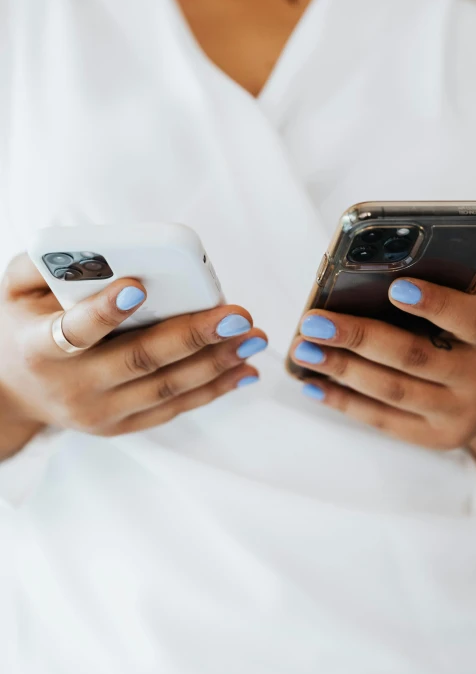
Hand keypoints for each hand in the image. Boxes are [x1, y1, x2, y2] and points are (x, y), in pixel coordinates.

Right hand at [0, 255, 266, 440]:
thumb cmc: (19, 330)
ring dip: (216, 363)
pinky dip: (212, 389)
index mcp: (41, 349)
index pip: (74, 331)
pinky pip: (174, 408)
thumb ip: (45, 263)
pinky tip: (243, 369)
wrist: (13, 395)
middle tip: (238, 315)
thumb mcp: (13, 292)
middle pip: (139, 361)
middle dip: (193, 336)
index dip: (105, 311)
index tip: (137, 285)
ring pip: (166, 388)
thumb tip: (95, 247)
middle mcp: (73, 387)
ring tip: (253, 338)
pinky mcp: (122, 425)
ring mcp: (101, 413)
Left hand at [290, 277, 475, 457]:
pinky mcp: (434, 437)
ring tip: (304, 349)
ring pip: (392, 391)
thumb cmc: (473, 328)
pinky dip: (343, 400)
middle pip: (414, 357)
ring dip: (341, 369)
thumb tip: (373, 266)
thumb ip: (440, 280)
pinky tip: (312, 381)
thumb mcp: (474, 297)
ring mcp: (458, 412)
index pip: (468, 319)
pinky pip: (382, 419)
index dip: (434, 303)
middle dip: (358, 338)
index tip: (395, 286)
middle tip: (314, 322)